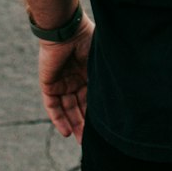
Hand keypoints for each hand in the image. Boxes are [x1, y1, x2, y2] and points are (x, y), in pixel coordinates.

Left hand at [38, 14, 93, 141]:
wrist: (65, 29)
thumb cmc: (86, 39)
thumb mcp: (99, 61)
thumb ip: (104, 76)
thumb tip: (122, 94)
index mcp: (88, 71)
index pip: (92, 96)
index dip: (97, 111)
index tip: (104, 128)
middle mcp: (75, 78)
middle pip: (80, 105)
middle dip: (85, 123)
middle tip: (92, 141)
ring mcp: (62, 82)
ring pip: (67, 108)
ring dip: (73, 124)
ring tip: (80, 140)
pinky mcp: (49, 84)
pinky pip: (53, 106)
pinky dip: (58, 119)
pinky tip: (66, 132)